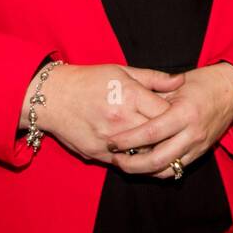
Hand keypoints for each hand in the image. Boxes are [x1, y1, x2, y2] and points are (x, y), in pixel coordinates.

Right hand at [29, 63, 183, 164]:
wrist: (52, 97)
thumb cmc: (89, 80)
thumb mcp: (123, 71)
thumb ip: (154, 78)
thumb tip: (181, 81)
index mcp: (130, 96)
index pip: (166, 113)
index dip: (176, 115)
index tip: (180, 114)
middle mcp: (120, 120)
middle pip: (157, 137)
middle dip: (168, 136)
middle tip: (175, 133)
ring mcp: (108, 139)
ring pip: (143, 153)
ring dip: (152, 150)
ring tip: (160, 144)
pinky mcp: (96, 153)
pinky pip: (123, 161)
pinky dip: (134, 157)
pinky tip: (140, 151)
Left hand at [105, 63, 232, 179]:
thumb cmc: (202, 83)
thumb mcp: (177, 84)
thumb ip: (153, 97)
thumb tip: (127, 109)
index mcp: (184, 113)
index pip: (151, 133)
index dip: (128, 140)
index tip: (111, 140)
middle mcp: (192, 133)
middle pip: (157, 159)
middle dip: (131, 163)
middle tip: (114, 157)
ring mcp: (198, 146)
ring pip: (165, 169)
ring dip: (142, 171)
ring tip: (125, 163)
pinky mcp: (200, 153)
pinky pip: (175, 169)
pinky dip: (157, 170)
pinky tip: (143, 165)